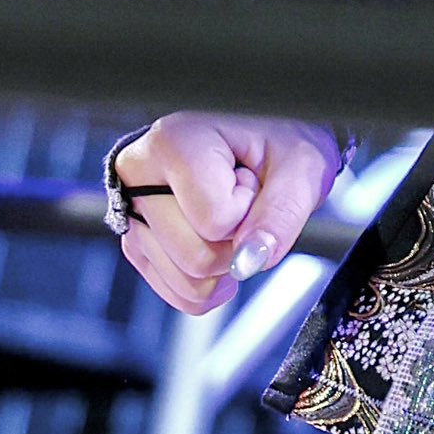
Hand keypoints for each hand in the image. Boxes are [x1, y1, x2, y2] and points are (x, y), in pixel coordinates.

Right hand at [109, 114, 342, 314]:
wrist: (265, 141)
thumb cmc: (279, 142)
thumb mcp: (303, 166)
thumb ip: (281, 215)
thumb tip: (248, 262)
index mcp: (173, 142)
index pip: (215, 220)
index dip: (248, 211)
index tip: (248, 178)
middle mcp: (139, 173)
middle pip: (196, 258)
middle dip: (236, 242)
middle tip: (241, 200)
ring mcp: (131, 211)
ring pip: (187, 281)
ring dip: (225, 262)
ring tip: (227, 213)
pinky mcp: (136, 241)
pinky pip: (178, 292)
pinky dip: (210, 282)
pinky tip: (217, 241)